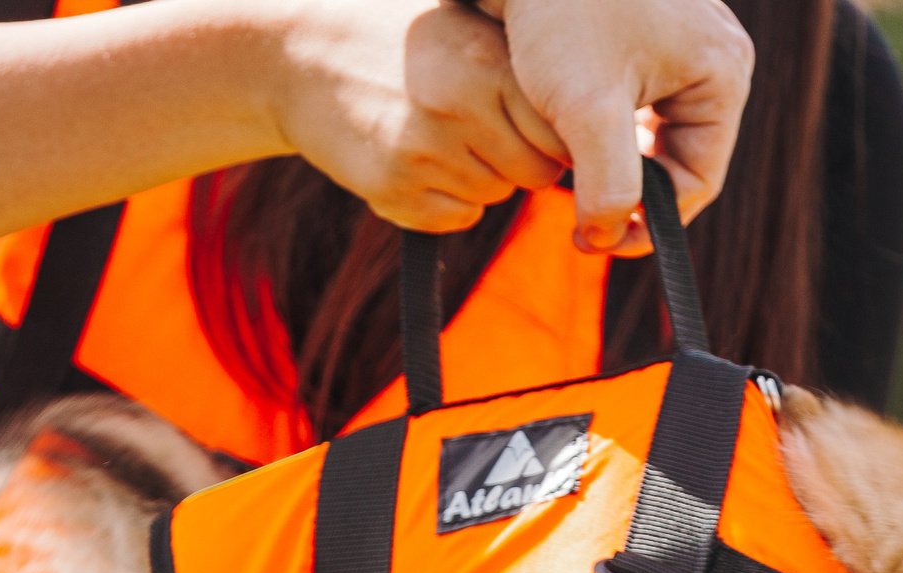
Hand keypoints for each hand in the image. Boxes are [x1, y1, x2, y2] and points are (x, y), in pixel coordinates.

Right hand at [262, 0, 570, 231]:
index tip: (541, 123)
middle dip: (522, 160)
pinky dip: (447, 199)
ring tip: (443, 134)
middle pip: (535, 174)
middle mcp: (458, 110)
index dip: (557, 133)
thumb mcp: (466, 24)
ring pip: (495, 196)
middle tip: (486, 128)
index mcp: (485, 63)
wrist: (301, 57)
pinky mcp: (394, 192)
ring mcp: (423, 155)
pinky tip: (418, 158)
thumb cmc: (401, 38)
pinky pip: (456, 217)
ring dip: (483, 177)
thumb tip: (601, 116)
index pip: (562, 131)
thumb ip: (525, 65)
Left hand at [479, 0, 753, 253]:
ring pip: (651, 133)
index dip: (648, 225)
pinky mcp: (644, 34)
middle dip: (629, 191)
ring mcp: (681, 43)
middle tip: (577, 218)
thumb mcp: (586, 109)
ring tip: (565, 175)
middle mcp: (713, 57)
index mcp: (722, 74)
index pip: (697, 181)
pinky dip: (600, 126)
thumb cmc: (563, 8)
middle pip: (678, 159)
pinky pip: (633, 102)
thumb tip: (608, 239)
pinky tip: (561, 135)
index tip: (595, 241)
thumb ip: (607, 185)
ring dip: (612, 162)